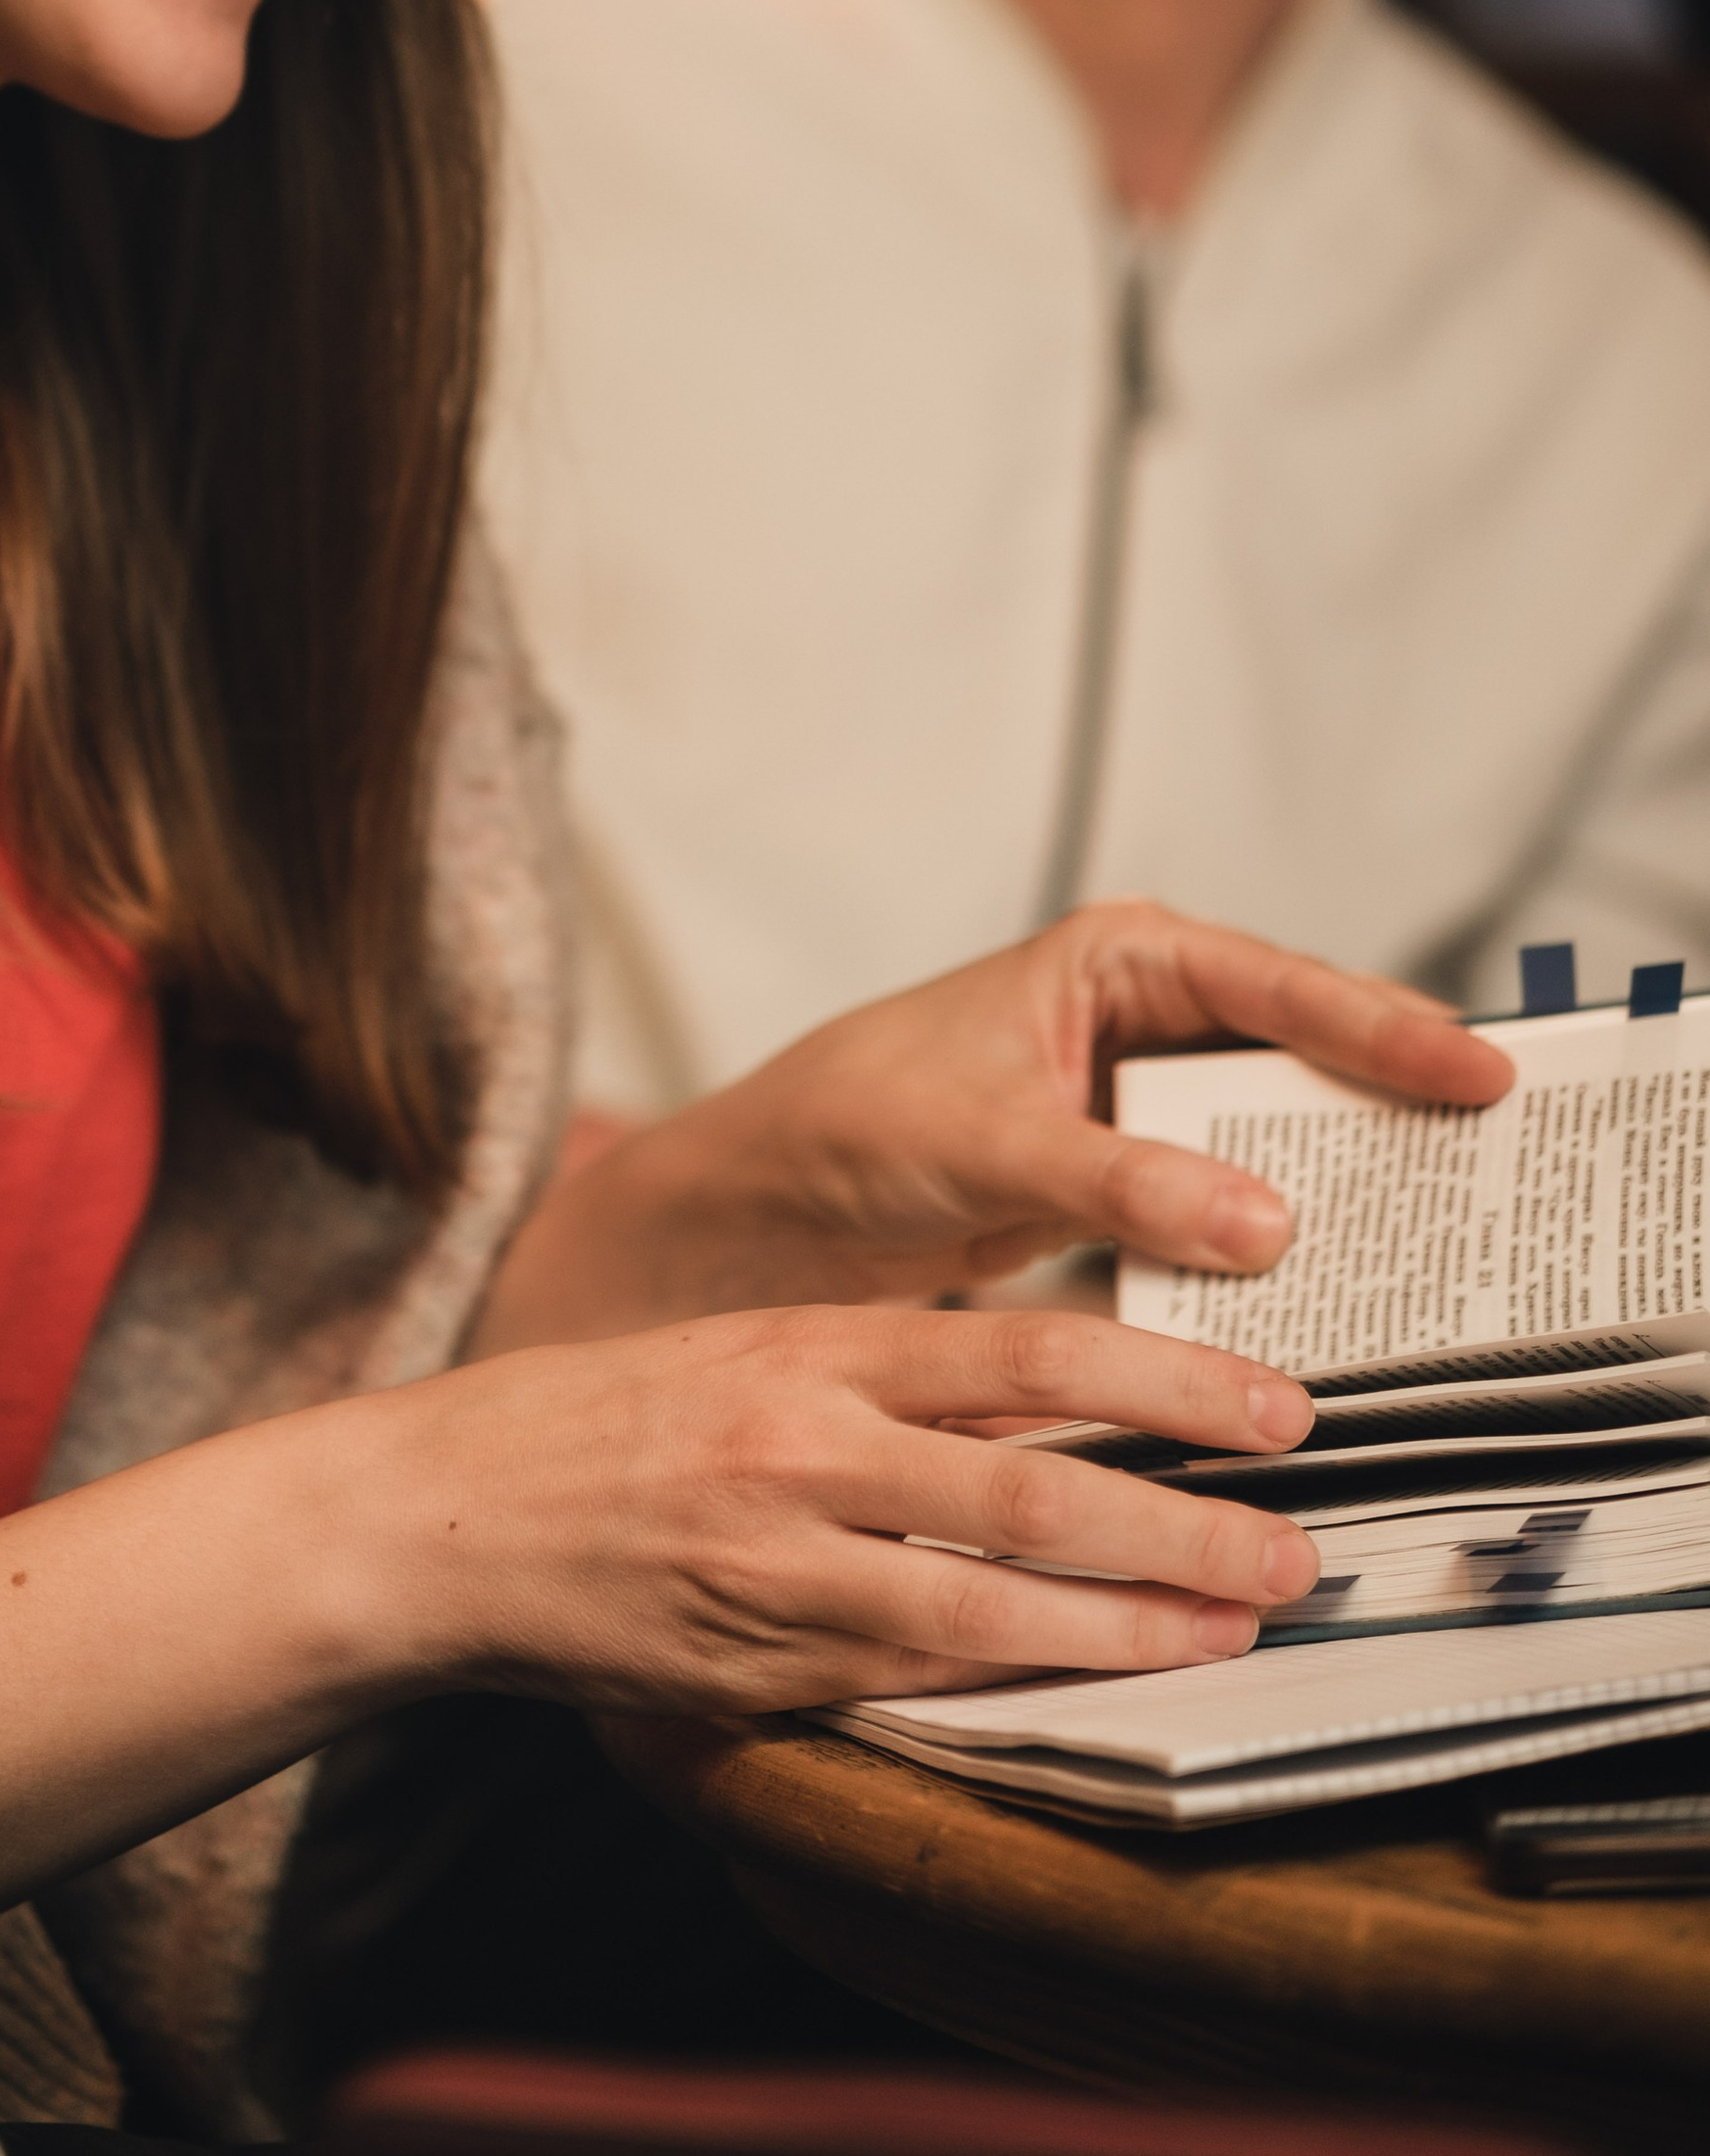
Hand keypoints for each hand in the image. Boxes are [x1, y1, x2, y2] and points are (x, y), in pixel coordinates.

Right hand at [0, 1297, 1321, 1954]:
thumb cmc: (586, 1424)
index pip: (1014, 1346)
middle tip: (1299, 1527)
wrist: (424, 1515)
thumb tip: (1022, 1391)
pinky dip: (1018, 1681)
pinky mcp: (749, 1655)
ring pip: (992, 1589)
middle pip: (1033, 1472)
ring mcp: (777, 1556)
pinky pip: (909, 1673)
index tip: (1265, 1393)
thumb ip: (862, 1366)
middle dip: (1184, 1504)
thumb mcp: (729, 1347)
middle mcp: (802, 1438)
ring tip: (1244, 1616)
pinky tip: (1100, 1684)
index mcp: (802, 1341)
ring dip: (1136, 1612)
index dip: (1155, 1369)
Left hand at [479, 897, 1514, 1346]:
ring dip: (1353, 1192)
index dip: (1388, 1026)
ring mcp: (1152, 1113)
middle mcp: (1149, 1025)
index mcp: (1118, 962)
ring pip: (1285, 1142)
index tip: (1480, 1073)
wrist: (768, 1207)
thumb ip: (1118, 1177)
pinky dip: (1285, 1260)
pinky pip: (1240, 1218)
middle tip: (1502, 1168)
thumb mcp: (981, 1141)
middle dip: (1398, 1109)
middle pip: (1307, 1059)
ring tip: (1451, 1247)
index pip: (1278, 983)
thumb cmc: (847, 1126)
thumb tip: (1262, 1217)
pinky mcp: (1142, 1197)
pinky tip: (1341, 1309)